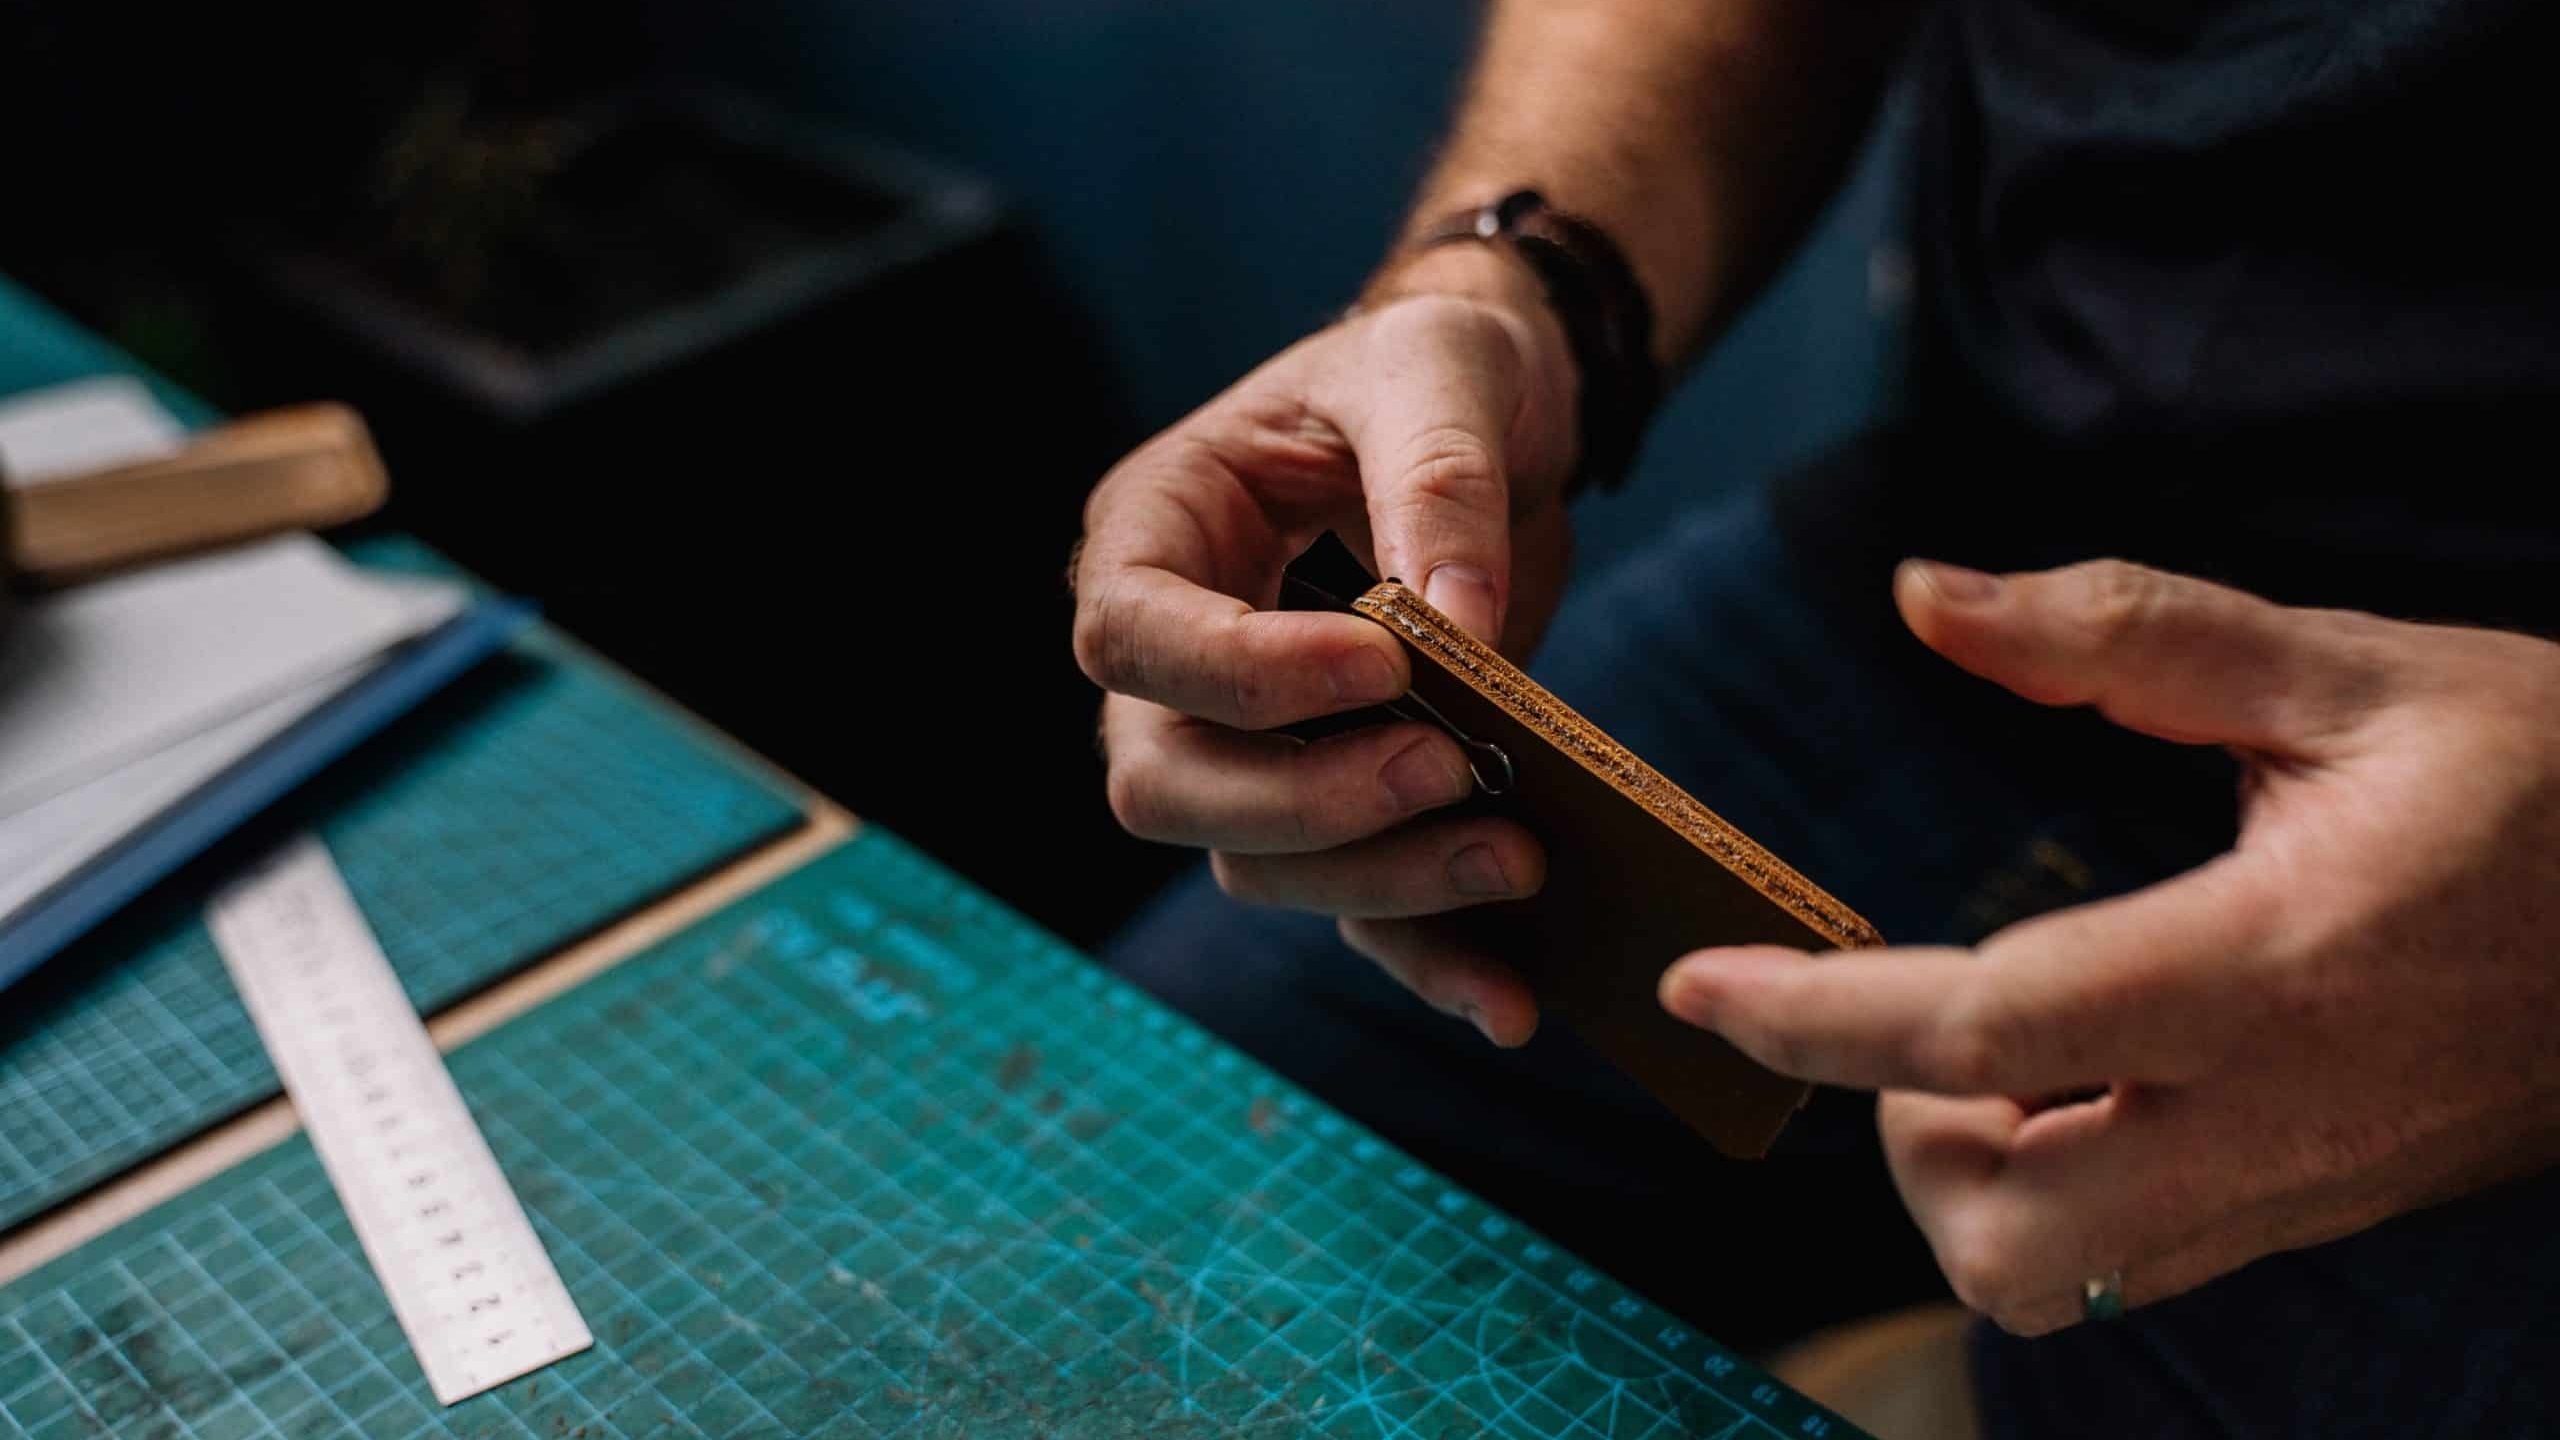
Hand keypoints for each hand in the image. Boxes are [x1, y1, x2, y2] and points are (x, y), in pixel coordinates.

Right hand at [1073, 246, 1577, 1045]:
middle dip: (1301, 804)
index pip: (1134, 636)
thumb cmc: (1430, 367)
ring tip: (1520, 858)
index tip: (1384, 663)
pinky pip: (1355, 907)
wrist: (1495, 411)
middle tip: (1445, 771)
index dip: (1241, 674)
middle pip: (1166, 783)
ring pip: (1254, 864)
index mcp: (1155, 532)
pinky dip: (1427, 956)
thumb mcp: (1437, 373)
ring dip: (1379, 883)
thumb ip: (1438, 480)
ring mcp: (1250, 746)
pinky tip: (1511, 995)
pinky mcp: (1342, 801)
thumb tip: (1457, 625)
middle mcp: (1176, 656)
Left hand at [1659, 558, 2559, 1333]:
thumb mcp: (2351, 668)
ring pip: (2056, 1278)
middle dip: (1895, 1134)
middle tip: (1908, 1010)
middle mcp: (2274, 1114)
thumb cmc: (2550, 775)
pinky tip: (2075, 1086)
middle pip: (2000, 1226)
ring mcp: (2299, 1189)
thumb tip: (1927, 596)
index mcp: (2268, 966)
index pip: (1983, 1030)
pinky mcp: (2316, 1214)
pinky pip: (2131, 1268)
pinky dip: (2050, 1198)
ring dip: (1969, 1179)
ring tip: (2001, 1051)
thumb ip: (2121, 632)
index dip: (1815, 1013)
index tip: (1696, 983)